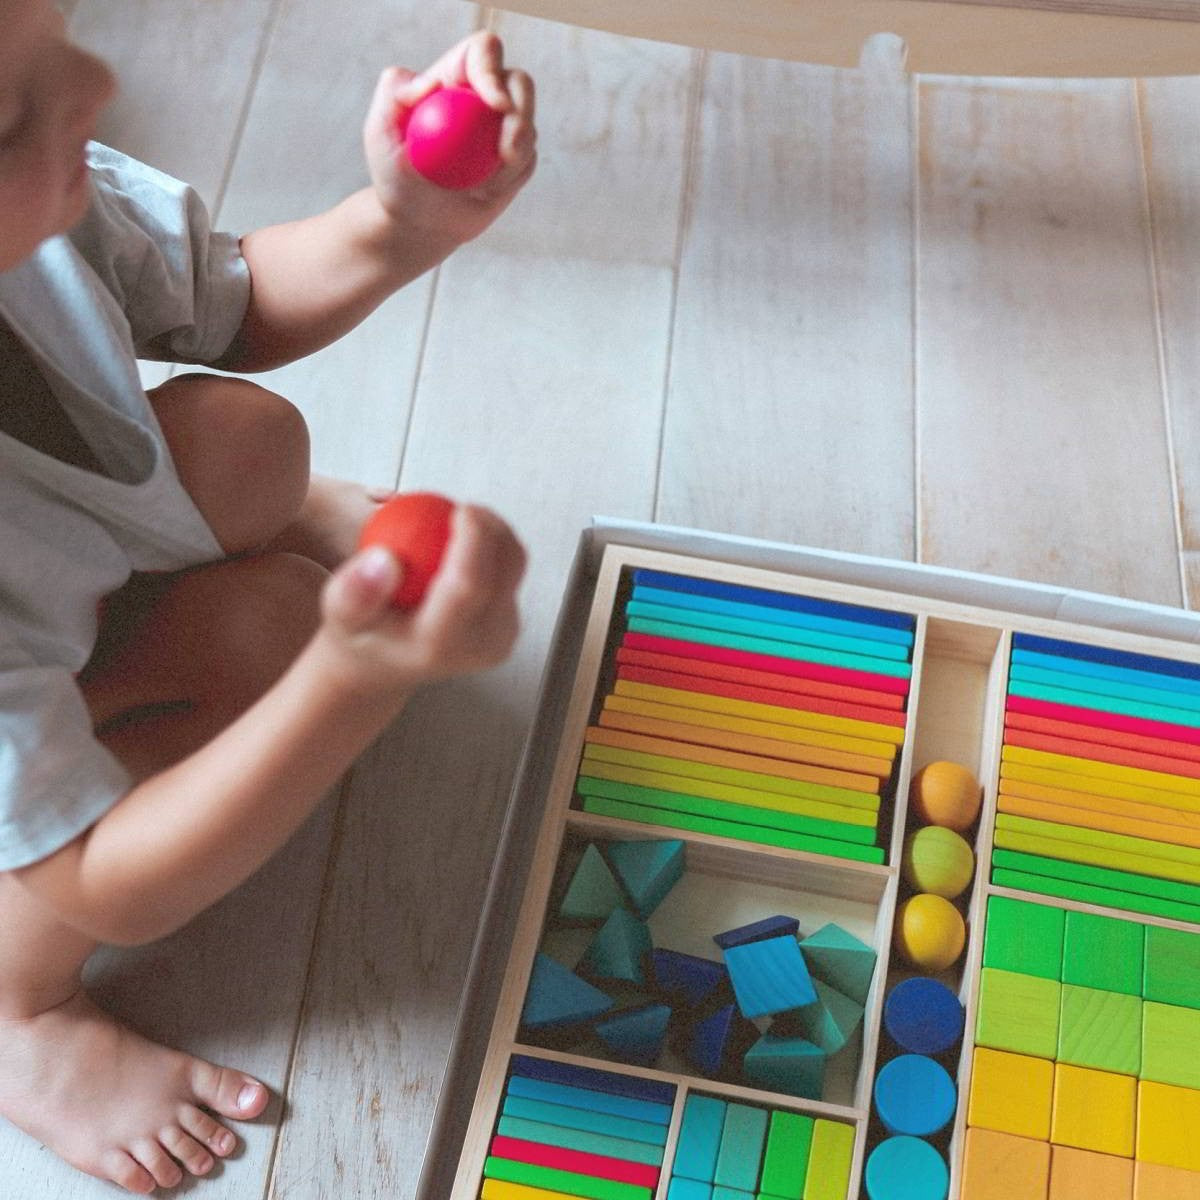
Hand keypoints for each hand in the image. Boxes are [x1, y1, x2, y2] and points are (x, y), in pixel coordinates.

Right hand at [315, 502, 526, 695]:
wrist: (384, 664)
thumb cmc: (360, 633)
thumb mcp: (341, 613)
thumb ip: (355, 590)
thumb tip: (386, 559)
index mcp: (441, 643)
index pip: (470, 585)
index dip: (474, 539)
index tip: (460, 508)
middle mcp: (480, 646)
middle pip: (506, 570)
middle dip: (490, 527)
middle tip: (461, 507)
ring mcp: (501, 638)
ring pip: (515, 565)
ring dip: (493, 533)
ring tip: (458, 521)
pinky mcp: (509, 627)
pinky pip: (511, 571)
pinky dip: (492, 548)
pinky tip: (464, 539)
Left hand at [364, 32, 536, 245]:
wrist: (418, 221)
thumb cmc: (394, 176)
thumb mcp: (378, 132)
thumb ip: (393, 93)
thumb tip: (433, 82)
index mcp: (454, 77)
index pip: (482, 52)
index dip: (493, 71)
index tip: (494, 105)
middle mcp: (484, 97)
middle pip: (519, 83)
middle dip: (522, 111)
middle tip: (508, 151)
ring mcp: (503, 129)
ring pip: (529, 125)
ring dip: (516, 154)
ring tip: (484, 185)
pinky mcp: (517, 160)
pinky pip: (528, 161)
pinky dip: (513, 178)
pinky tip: (488, 193)